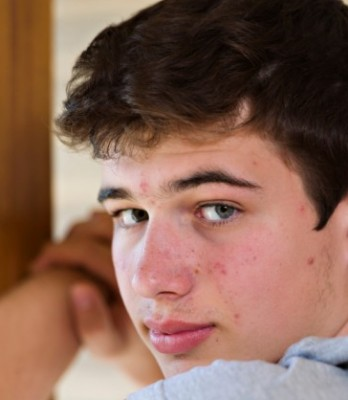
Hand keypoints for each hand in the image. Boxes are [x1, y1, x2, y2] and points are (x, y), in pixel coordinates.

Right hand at [31, 211, 162, 383]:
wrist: (142, 330)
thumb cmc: (121, 340)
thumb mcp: (106, 344)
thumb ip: (93, 324)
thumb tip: (78, 288)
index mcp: (131, 276)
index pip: (90, 251)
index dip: (59, 253)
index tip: (38, 265)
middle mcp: (137, 254)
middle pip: (96, 227)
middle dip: (66, 239)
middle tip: (46, 259)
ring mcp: (135, 243)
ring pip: (100, 220)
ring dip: (77, 231)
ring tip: (61, 254)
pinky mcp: (131, 241)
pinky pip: (104, 223)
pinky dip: (87, 228)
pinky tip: (75, 248)